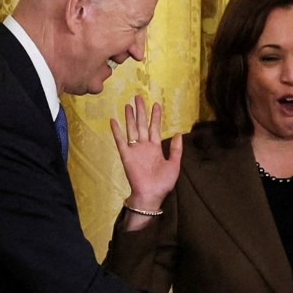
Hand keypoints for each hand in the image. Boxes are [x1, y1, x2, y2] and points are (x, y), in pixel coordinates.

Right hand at [110, 96, 181, 227]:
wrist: (151, 195)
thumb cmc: (163, 183)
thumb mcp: (174, 165)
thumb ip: (176, 149)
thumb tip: (179, 134)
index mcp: (156, 148)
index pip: (155, 128)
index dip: (156, 116)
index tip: (156, 104)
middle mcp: (144, 146)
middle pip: (142, 124)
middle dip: (141, 111)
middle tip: (139, 97)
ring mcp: (135, 150)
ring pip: (132, 129)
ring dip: (130, 117)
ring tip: (128, 105)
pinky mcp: (126, 156)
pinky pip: (120, 141)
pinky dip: (117, 131)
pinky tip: (113, 120)